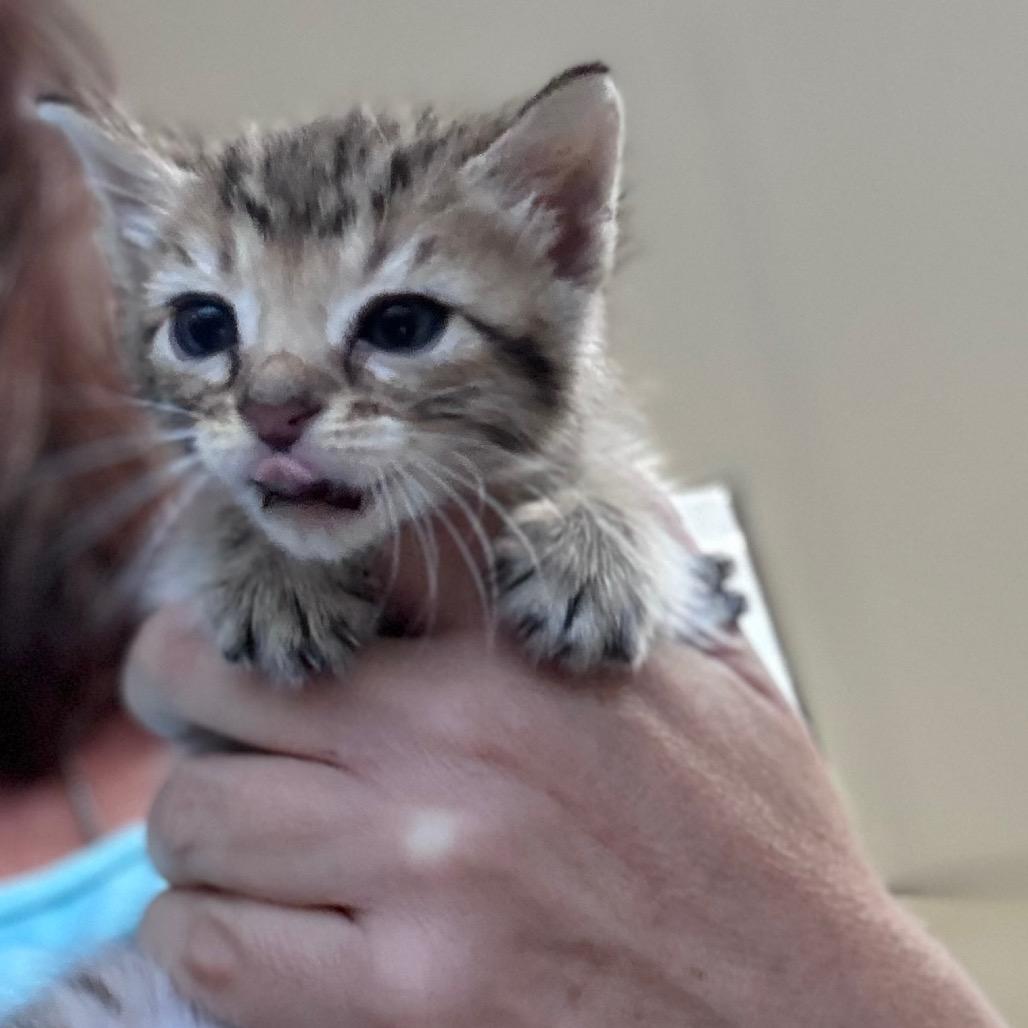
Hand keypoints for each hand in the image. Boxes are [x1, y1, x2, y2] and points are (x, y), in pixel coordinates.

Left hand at [125, 527, 1002, 1026]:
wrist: (817, 1014)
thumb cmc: (766, 848)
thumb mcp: (717, 681)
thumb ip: (629, 595)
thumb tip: (582, 527)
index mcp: (521, 654)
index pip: (331, 565)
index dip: (267, 584)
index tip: (260, 622)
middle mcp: (452, 745)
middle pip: (210, 679)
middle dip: (189, 695)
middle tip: (208, 722)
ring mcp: (422, 873)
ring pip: (194, 816)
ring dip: (201, 825)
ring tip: (240, 837)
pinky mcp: (406, 1004)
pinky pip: (210, 949)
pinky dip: (202, 933)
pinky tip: (247, 927)